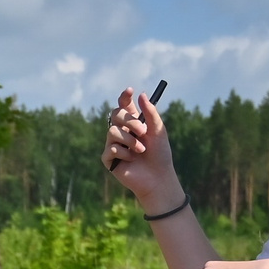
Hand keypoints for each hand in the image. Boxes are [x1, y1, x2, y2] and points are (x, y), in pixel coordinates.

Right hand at [101, 87, 181, 209]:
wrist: (158, 176)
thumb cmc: (160, 154)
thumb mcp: (158, 130)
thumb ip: (150, 113)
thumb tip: (141, 94)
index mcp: (132, 123)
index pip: (124, 105)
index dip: (124, 97)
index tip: (130, 91)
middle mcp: (121, 131)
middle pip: (115, 115)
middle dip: (129, 121)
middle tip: (143, 132)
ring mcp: (113, 144)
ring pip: (112, 132)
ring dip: (130, 140)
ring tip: (141, 151)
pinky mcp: (109, 159)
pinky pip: (111, 149)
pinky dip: (124, 153)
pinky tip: (131, 160)